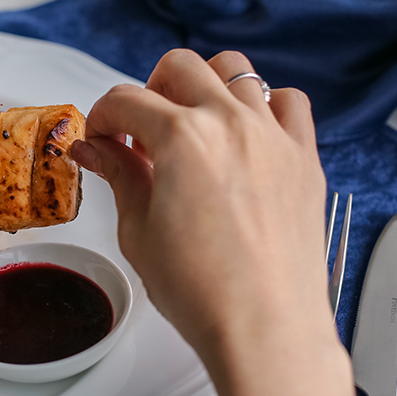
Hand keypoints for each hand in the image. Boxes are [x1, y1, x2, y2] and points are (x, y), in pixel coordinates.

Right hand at [72, 49, 377, 395]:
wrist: (266, 327)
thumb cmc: (201, 290)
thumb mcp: (139, 230)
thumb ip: (118, 174)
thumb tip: (92, 148)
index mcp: (182, 138)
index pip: (126, 99)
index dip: (101, 117)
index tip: (100, 138)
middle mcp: (231, 123)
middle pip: (180, 67)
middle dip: (150, 90)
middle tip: (140, 130)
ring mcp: (274, 136)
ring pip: (236, 72)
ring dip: (204, 88)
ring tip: (191, 126)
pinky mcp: (304, 158)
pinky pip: (289, 101)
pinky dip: (263, 104)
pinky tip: (246, 133)